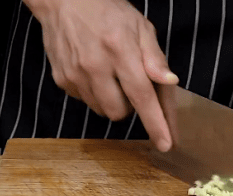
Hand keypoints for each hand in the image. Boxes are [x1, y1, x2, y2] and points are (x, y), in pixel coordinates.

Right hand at [26, 0, 177, 150]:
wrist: (64, 0)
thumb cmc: (108, 12)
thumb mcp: (140, 27)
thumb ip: (155, 57)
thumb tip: (170, 81)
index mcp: (120, 50)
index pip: (142, 95)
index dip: (156, 123)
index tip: (166, 144)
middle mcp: (95, 65)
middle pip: (120, 112)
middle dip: (131, 107)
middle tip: (130, 84)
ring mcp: (75, 74)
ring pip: (102, 111)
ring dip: (112, 101)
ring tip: (111, 75)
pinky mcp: (62, 80)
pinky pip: (86, 101)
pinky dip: (95, 94)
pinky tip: (94, 73)